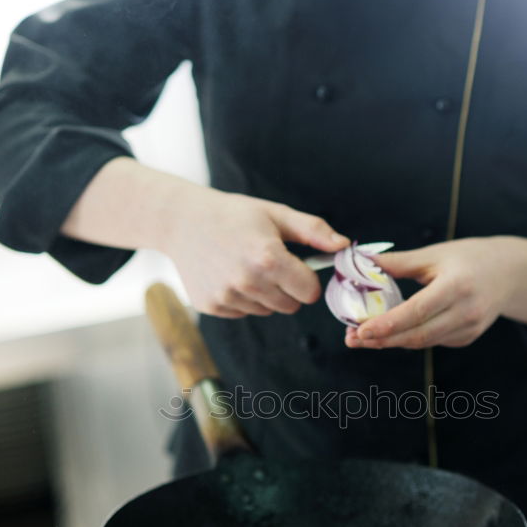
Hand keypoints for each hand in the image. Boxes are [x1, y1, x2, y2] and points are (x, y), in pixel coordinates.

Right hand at [62, 158, 349, 318]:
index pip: (309, 292)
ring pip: (267, 311)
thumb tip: (344, 246)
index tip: (297, 267)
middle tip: (270, 265)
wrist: (182, 221)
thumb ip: (313, 231)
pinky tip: (229, 274)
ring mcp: (227, 296)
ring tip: (246, 266)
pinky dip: (242, 299)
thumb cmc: (234, 215)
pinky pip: (244, 312)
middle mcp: (248, 282)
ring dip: (265, 295)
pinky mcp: (212, 306)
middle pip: (290, 306)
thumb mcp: (276, 214)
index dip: (307, 280)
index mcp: (269, 258)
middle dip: (288, 289)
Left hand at [345, 236, 526, 349]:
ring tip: (362, 338)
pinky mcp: (468, 338)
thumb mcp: (434, 254)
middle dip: (382, 340)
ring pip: (423, 342)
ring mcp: (469, 328)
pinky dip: (409, 338)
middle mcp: (467, 311)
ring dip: (391, 342)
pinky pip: (432, 341)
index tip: (360, 329)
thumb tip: (359, 261)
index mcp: (457, 286)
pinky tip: (390, 333)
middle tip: (352, 339)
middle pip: (418, 335)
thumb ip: (397, 263)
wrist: (509, 273)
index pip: (417, 311)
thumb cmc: (469, 258)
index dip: (387, 324)